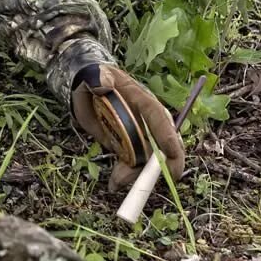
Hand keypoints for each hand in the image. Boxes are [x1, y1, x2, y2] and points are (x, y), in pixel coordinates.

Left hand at [71, 63, 184, 191]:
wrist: (87, 90)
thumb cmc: (94, 79)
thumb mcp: (94, 76)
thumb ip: (99, 79)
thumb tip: (103, 83)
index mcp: (144, 101)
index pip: (161, 120)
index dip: (169, 139)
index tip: (173, 157)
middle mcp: (148, 121)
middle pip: (161, 147)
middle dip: (153, 167)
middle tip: (136, 180)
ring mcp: (140, 135)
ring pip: (147, 160)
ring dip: (135, 175)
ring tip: (115, 182)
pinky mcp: (130, 146)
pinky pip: (135, 165)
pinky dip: (127, 176)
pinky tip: (114, 183)